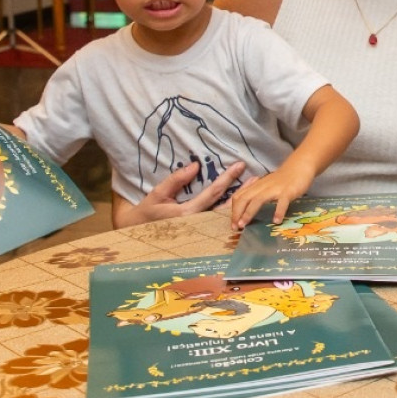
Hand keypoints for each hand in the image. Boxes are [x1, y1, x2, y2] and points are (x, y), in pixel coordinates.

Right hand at [116, 160, 246, 226]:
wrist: (138, 232)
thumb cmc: (147, 212)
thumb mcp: (158, 193)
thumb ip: (176, 179)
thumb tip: (195, 166)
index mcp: (188, 213)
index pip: (213, 192)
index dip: (227, 178)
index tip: (239, 166)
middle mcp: (198, 222)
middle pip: (225, 205)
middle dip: (243, 191)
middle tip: (258, 177)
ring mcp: (200, 228)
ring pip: (224, 213)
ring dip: (240, 199)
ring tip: (254, 187)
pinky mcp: (200, 229)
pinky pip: (218, 218)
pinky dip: (231, 208)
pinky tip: (242, 200)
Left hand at [229, 156, 315, 228]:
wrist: (299, 166)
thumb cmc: (283, 179)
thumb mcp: (266, 185)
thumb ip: (257, 194)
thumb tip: (247, 210)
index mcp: (256, 186)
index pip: (238, 197)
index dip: (233, 210)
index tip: (233, 224)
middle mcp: (262, 187)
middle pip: (244, 199)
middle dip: (237, 214)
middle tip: (235, 228)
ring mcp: (275, 189)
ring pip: (258, 200)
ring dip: (249, 213)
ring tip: (245, 226)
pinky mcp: (288, 191)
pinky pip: (282, 202)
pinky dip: (278, 211)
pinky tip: (277, 221)